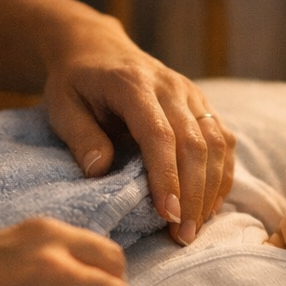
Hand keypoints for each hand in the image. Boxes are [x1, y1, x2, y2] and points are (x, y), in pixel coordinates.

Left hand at [42, 14, 234, 245]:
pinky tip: (209, 205)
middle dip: (193, 194)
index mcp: (133, 84)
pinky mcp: (201, 104)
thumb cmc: (76, 83)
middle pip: (194, 143)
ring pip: (215, 143)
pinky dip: (221, 175)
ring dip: (210, 189)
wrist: (97, 48)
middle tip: (182, 237)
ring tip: (195, 228)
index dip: (167, 176)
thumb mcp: (62, 106)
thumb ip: (81, 137)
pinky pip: (222, 140)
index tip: (168, 215)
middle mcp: (170, 86)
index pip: (159, 134)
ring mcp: (191, 93)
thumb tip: (98, 171)